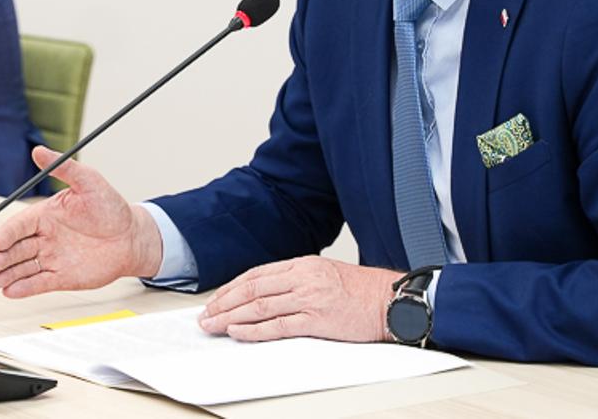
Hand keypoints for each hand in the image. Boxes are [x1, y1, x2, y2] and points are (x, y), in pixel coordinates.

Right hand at [0, 146, 164, 296]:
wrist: (131, 237)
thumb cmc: (111, 207)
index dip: (7, 233)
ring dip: (6, 275)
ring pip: (23, 268)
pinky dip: (23, 288)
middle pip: (15, 248)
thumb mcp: (89, 182)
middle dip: (1, 257)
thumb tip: (38, 151)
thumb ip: (64, 169)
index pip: (19, 225)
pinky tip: (10, 292)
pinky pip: (38, 283)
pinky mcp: (61, 277)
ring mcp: (51, 258)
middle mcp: (43, 237)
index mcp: (45, 215)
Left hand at [197, 256, 402, 342]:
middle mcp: (303, 278)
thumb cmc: (362, 291)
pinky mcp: (317, 320)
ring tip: (212, 326)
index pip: (256, 274)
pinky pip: (277, 326)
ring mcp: (309, 298)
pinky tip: (237, 332)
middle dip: (223, 303)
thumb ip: (297, 280)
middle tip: (205, 315)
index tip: (216, 299)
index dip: (231, 288)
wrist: (391, 301)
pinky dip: (253, 330)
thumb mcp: (325, 274)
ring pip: (259, 307)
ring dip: (230, 317)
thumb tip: (266, 294)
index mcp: (303, 264)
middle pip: (252, 289)